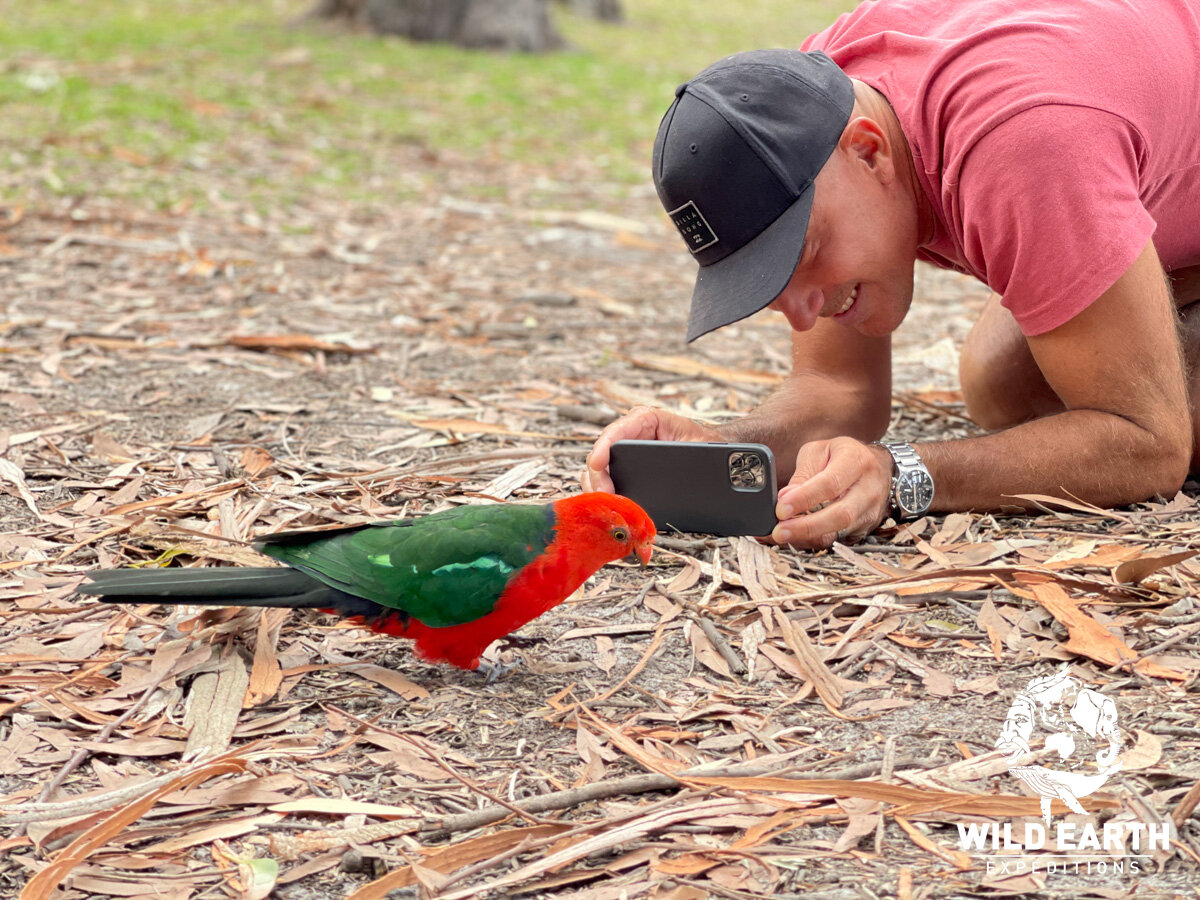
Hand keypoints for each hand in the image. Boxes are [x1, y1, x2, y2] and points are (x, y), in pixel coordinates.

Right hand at [582, 406, 721, 492]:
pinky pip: (607, 477)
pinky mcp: (625, 466)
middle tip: (602, 493)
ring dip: (597, 484)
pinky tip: (607, 503)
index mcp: (648, 419)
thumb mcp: (698, 447)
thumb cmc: (706, 445)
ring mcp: (626, 450)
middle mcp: (632, 432)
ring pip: (599, 466)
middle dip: (598, 473)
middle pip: (603, 450)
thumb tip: (668, 474)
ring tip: (604, 501)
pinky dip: (604, 491)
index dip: (603, 447)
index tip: (597, 463)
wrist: (713, 452)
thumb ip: (682, 455)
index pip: (618, 430)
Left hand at [769, 437, 892, 548]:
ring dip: (806, 537)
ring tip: (781, 535)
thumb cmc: (842, 456)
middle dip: (807, 527)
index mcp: (856, 461)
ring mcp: (870, 511)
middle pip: (840, 515)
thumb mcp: (819, 452)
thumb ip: (803, 474)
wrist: (877, 465)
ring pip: (839, 532)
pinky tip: (794, 538)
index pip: (831, 484)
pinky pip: (837, 539)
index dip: (804, 498)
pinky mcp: (865, 528)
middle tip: (779, 531)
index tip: (781, 509)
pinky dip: (812, 540)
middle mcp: (868, 488)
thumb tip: (785, 498)